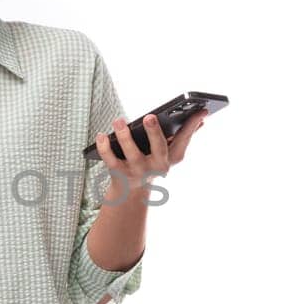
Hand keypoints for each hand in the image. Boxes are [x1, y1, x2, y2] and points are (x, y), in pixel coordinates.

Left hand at [91, 109, 207, 201]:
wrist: (131, 193)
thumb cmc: (151, 163)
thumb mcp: (169, 152)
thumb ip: (183, 135)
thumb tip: (202, 117)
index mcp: (172, 158)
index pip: (184, 139)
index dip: (192, 125)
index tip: (201, 110)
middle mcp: (157, 166)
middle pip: (158, 148)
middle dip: (154, 133)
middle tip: (149, 117)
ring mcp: (138, 171)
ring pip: (131, 153)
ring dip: (124, 136)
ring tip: (118, 120)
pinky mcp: (119, 175)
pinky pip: (110, 160)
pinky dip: (104, 147)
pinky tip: (101, 135)